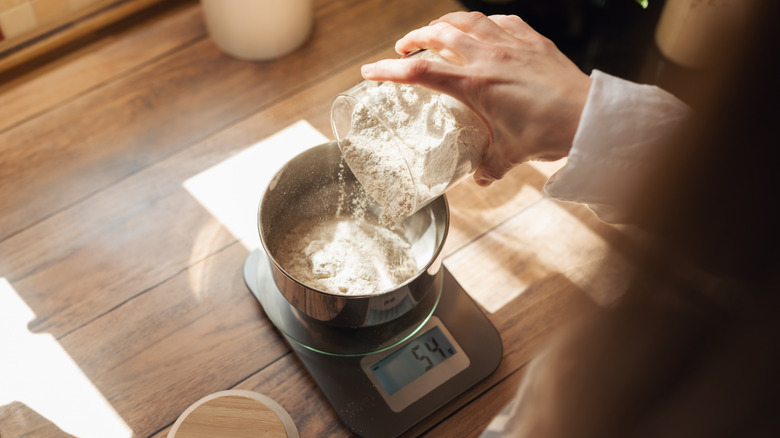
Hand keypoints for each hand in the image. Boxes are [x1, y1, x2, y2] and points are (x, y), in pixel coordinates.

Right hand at [360, 12, 591, 185]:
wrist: (586, 116)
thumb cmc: (546, 134)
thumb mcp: (509, 155)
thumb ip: (489, 166)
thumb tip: (480, 178)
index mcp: (474, 84)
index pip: (419, 71)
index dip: (389, 69)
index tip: (369, 71)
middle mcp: (487, 56)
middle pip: (437, 33)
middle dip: (414, 38)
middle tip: (404, 48)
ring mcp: (510, 43)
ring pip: (466, 19)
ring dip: (443, 22)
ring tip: (435, 30)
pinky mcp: (532, 39)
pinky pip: (500, 20)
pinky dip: (483, 23)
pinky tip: (482, 30)